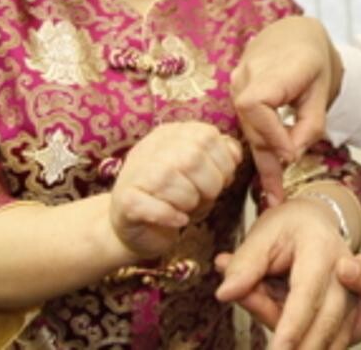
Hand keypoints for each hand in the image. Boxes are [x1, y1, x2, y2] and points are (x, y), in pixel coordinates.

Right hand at [110, 121, 241, 258]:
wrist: (138, 228)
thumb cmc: (177, 197)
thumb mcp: (204, 171)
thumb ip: (221, 155)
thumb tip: (235, 154)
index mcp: (172, 133)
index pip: (208, 135)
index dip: (224, 162)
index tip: (222, 179)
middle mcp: (151, 146)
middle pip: (192, 157)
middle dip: (210, 184)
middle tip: (204, 197)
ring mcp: (135, 172)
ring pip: (171, 180)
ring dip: (189, 201)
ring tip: (187, 208)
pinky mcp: (125, 201)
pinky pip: (154, 207)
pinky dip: (172, 217)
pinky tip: (178, 220)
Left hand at [216, 196, 355, 348]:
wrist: (316, 221)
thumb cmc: (289, 226)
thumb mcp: (263, 234)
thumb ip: (244, 264)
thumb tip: (225, 293)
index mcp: (321, 249)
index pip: (306, 293)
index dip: (292, 326)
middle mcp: (343, 274)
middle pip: (327, 321)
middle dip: (302, 347)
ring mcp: (350, 294)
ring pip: (332, 335)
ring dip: (304, 346)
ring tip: (276, 347)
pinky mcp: (349, 313)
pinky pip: (332, 339)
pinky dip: (307, 344)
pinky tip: (285, 342)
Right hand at [231, 16, 339, 204]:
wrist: (294, 36)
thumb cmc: (313, 61)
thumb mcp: (322, 91)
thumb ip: (310, 124)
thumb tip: (291, 156)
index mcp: (272, 68)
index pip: (256, 104)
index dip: (270, 132)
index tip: (290, 155)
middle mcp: (247, 74)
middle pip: (251, 124)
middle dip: (268, 158)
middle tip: (279, 195)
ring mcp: (237, 83)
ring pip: (248, 129)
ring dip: (263, 159)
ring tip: (275, 195)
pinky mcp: (236, 94)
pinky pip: (247, 125)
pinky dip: (261, 149)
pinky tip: (270, 179)